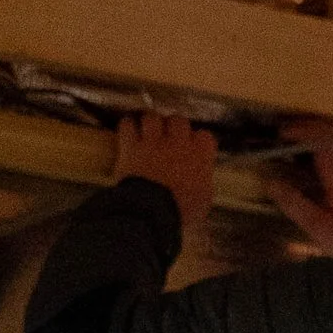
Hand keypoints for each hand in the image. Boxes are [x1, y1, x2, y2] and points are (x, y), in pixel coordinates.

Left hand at [113, 110, 216, 232]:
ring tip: (148, 135)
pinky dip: (128, 127)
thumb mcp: (203, 201)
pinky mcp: (132, 148)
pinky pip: (128, 125)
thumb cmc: (181, 211)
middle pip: (178, 120)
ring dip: (150, 125)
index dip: (197, 144)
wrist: (153, 214)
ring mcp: (154, 143)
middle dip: (173, 128)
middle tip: (169, 139)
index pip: (205, 137)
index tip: (193, 151)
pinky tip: (129, 133)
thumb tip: (203, 180)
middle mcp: (178, 143)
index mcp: (200, 155)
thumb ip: (204, 183)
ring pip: (153, 118)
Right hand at [267, 121, 332, 254]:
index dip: (300, 131)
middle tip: (292, 136)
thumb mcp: (319, 228)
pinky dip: (332, 157)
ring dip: (322, 142)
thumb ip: (295, 205)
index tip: (283, 134)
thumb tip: (273, 186)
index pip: (320, 137)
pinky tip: (325, 173)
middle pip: (332, 135)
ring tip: (304, 151)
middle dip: (310, 130)